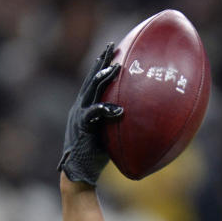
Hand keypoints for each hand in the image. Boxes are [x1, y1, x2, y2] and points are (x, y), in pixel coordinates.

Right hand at [58, 42, 123, 185]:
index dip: (101, 65)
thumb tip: (143, 119)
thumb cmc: (96, 157)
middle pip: (91, 79)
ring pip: (91, 91)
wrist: (78, 174)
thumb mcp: (108, 134)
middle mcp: (79, 108)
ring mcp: (79, 116)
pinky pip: (94, 115)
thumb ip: (118, 123)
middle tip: (112, 46)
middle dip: (101, 61)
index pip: (93, 82)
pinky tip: (120, 110)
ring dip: (103, 77)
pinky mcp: (82, 128)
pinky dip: (107, 111)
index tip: (111, 51)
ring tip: (116, 67)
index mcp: (84, 107)